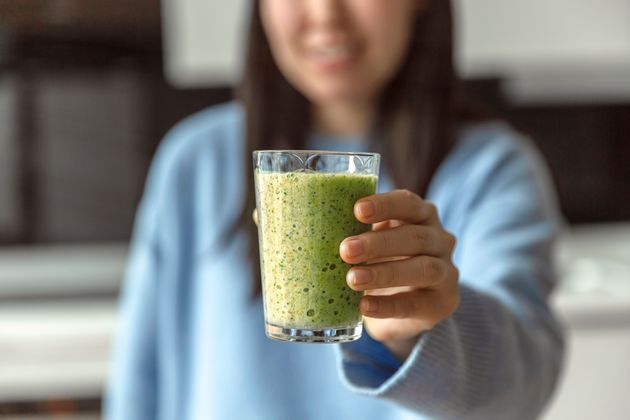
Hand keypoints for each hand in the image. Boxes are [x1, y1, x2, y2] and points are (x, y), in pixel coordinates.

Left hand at [339, 189, 458, 360]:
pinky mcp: (443, 303)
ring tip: (352, 279)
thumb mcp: (371, 242)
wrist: (403, 306)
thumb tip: (305, 226)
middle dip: (378, 243)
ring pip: (423, 268)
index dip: (384, 205)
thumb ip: (353, 231)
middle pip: (415, 237)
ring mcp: (447, 272)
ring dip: (385, 272)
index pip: (408, 203)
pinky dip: (388, 306)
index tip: (357, 209)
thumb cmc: (381, 261)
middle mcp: (440, 239)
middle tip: (345, 250)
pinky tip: (364, 307)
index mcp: (420, 216)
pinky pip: (417, 304)